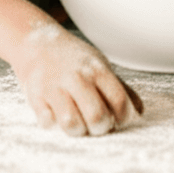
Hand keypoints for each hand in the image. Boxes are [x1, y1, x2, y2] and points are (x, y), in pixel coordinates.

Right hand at [11, 22, 142, 136]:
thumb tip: (139, 111)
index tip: (119, 120)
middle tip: (98, 125)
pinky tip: (56, 115)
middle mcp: (77, 77)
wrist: (36, 42)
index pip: (119, 101)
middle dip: (101, 128)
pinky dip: (52, 123)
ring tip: (78, 124)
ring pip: (71, 123)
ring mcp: (54, 86)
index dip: (124, 117)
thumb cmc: (73, 59)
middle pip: (97, 116)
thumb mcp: (99, 66)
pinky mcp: (35, 95)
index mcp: (97, 70)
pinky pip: (46, 121)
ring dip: (78, 130)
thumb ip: (120, 88)